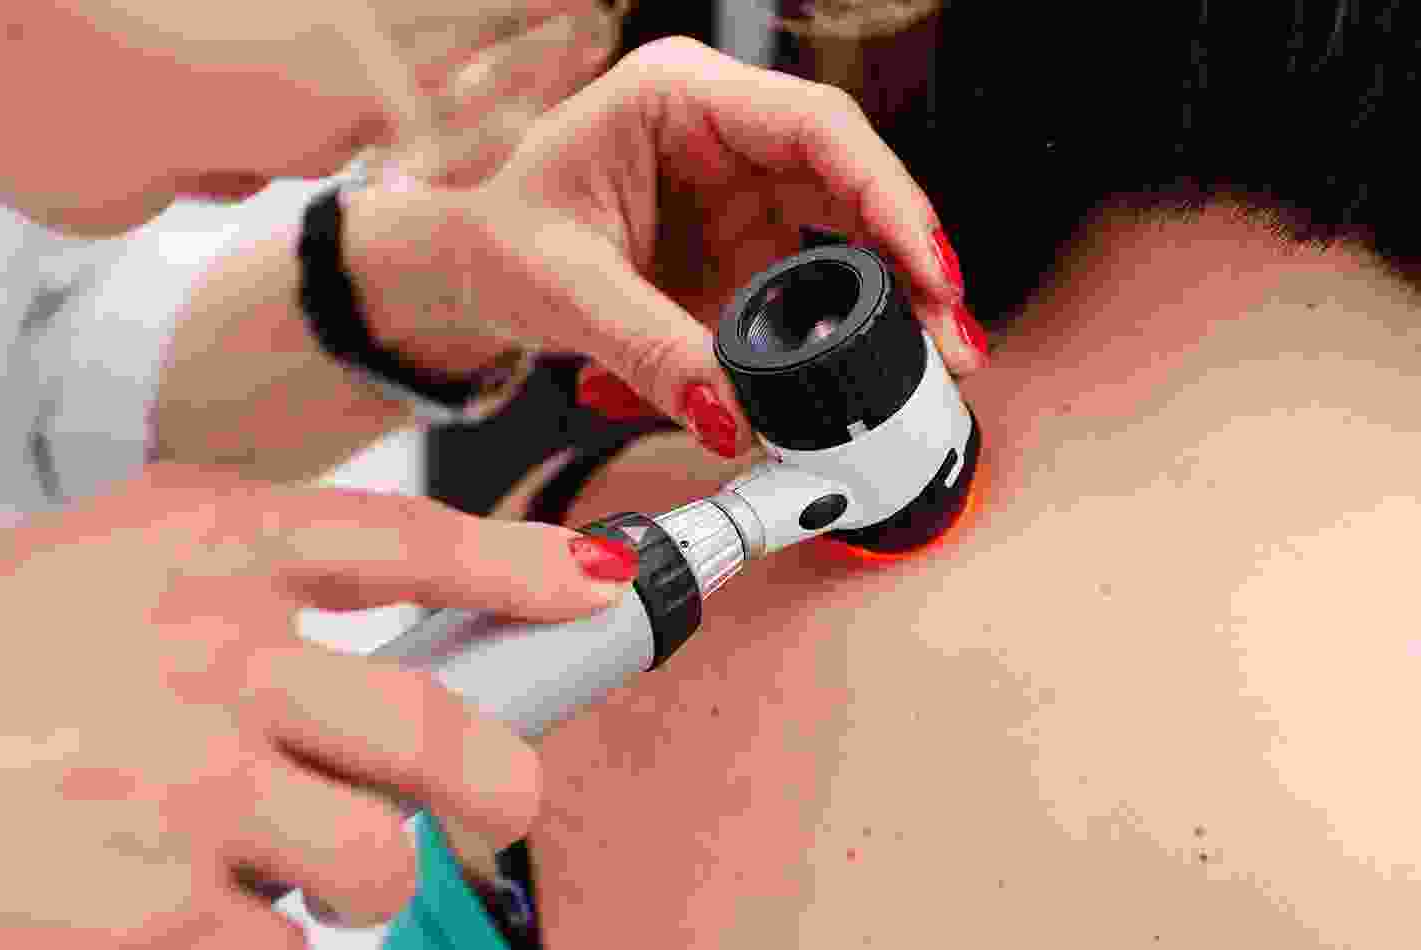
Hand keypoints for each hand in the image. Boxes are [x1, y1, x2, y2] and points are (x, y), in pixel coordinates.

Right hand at [0, 463, 639, 945]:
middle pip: (439, 734)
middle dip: (495, 780)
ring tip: (262, 856)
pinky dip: (254, 940)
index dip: (516, 566)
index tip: (594, 585)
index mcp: (200, 556)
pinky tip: (180, 904)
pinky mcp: (162, 913)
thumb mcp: (92, 560)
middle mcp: (214, 663)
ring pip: (374, 864)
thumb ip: (231, 573)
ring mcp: (194, 792)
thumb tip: (364, 625)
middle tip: (496, 794)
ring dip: (346, 876)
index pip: (398, 542)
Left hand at [344, 37, 984, 458]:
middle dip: (909, 258)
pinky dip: (848, 322)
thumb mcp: (563, 292)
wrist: (471, 268)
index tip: (926, 267)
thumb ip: (649, 351)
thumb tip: (730, 416)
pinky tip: (877, 366)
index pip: (813, 127)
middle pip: (852, 178)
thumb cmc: (499, 243)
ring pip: (851, 227)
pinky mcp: (750, 239)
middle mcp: (725, 130)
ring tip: (929, 362)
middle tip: (949, 337)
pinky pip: (820, 274)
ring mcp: (745, 184)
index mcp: (677, 97)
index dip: (885, 194)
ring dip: (893, 296)